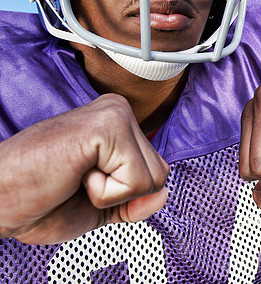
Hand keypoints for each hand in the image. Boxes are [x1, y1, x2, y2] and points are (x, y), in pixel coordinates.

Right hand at [0, 94, 168, 243]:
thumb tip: (164, 193)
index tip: (85, 184)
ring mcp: (114, 114)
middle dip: (121, 194)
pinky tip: (75, 174)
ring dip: (111, 193)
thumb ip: (138, 200)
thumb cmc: (40, 198)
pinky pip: (136, 180)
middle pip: (160, 175)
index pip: (156, 172)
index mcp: (118, 124)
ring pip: (153, 179)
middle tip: (77, 181)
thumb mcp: (104, 205)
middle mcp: (119, 111)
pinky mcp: (107, 126)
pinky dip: (105, 193)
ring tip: (75, 176)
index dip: (125, 195)